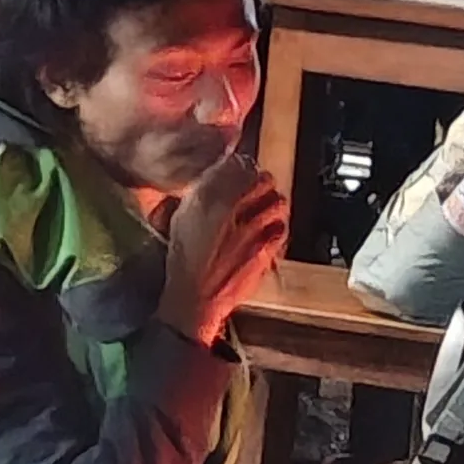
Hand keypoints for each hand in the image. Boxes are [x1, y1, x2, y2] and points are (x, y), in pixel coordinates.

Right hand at [158, 153, 288, 348]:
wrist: (195, 298)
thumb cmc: (184, 261)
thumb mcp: (181, 220)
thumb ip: (199, 195)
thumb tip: (215, 178)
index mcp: (208, 198)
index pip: (237, 164)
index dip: (242, 165)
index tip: (241, 168)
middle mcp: (232, 209)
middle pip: (263, 180)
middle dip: (262, 182)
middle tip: (257, 188)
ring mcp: (253, 231)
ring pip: (278, 202)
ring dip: (273, 203)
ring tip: (265, 209)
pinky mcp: (266, 250)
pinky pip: (282, 228)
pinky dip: (278, 227)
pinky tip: (269, 232)